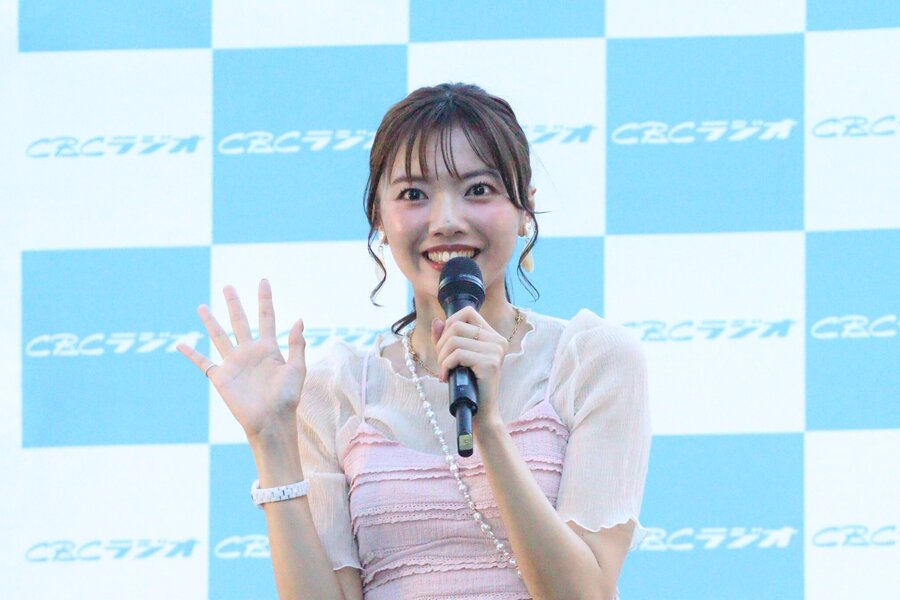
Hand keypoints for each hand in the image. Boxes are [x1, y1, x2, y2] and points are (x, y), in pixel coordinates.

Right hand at [176, 279, 306, 439]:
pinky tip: (180, 344)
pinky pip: (203, 363)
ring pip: (219, 336)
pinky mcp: (221, 377)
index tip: (263, 281)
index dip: (264, 299)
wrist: (271, 421)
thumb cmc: (287, 398)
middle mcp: (250, 352)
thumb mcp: (297, 369)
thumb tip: (299, 319)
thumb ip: (297, 345)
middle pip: (240, 321)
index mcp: (269, 348)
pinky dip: (191, 354)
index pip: (266, 317)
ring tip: (202, 306)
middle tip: (228, 286)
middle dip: (234, 303)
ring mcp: (234, 363)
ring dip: (211, 322)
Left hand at [431, 305, 506, 424]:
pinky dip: (445, 366)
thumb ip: (445, 338)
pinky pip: (457, 355)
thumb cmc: (466, 384)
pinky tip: (446, 377)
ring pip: (454, 340)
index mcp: (492, 336)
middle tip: (442, 362)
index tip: (445, 344)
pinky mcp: (490, 363)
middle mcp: (497, 340)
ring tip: (444, 371)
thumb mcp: (453, 357)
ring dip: (442, 357)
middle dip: (441, 344)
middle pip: (456, 326)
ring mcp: (495, 351)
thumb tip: (438, 321)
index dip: (450, 323)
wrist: (479, 411)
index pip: (468, 312)